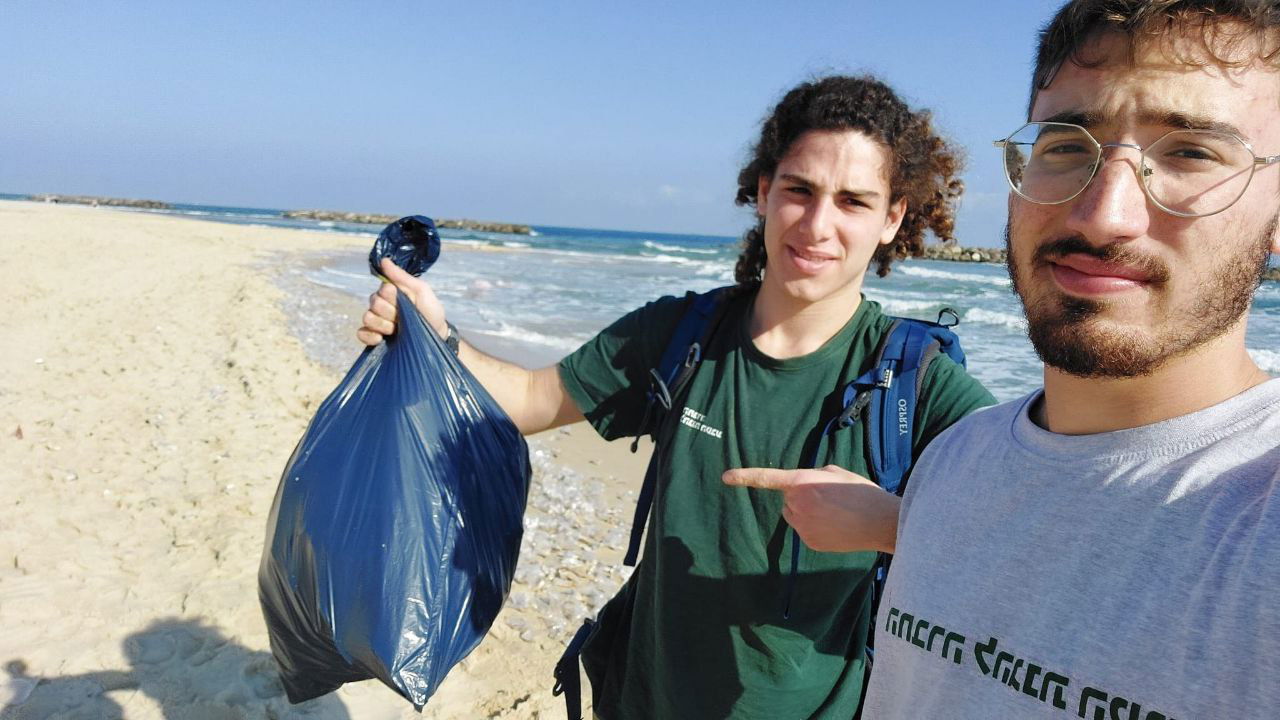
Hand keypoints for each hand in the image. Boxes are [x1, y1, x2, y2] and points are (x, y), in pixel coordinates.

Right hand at [356, 258, 447, 345]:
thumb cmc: (431, 312)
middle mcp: (382, 306)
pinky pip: (362, 333)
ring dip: (383, 324)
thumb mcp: (421, 291)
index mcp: (392, 293)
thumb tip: (384, 261)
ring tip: (396, 329)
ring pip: (368, 317)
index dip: (392, 296)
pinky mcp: (374, 337)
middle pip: (374, 303)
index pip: (382, 290)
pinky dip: (370, 336)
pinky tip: (382, 338)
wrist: (436, 336)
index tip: (405, 301)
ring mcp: (377, 322)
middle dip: (390, 311)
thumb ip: (402, 277)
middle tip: (403, 317)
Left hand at [721, 465, 899, 553]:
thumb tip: (805, 485)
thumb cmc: (861, 492)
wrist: (881, 521)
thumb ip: (813, 476)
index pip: (767, 478)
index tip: (726, 477)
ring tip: (835, 512)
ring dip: (807, 513)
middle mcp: (796, 505)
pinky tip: (836, 526)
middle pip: (787, 500)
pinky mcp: (809, 542)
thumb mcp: (835, 473)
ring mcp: (802, 526)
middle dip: (800, 497)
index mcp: (801, 482)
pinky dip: (816, 528)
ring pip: (795, 516)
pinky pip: (805, 530)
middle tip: (828, 498)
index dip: (744, 476)